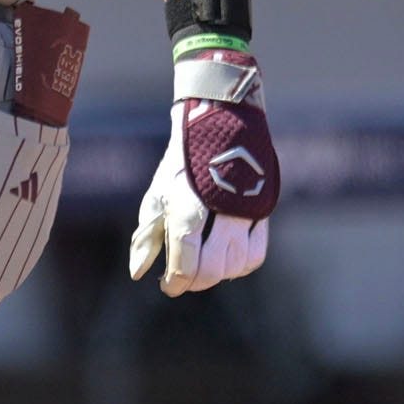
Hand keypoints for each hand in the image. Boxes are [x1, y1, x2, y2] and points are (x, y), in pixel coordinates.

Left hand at [130, 49, 278, 296]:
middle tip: (182, 279)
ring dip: (217, 273)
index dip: (175, 282)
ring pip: (236, 265)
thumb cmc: (183, 160)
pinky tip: (225, 257)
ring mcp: (246, 209)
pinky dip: (240, 264)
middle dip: (194, 281)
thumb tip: (139, 272)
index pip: (186, 263)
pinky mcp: (264, 209)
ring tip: (202, 266)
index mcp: (189, 205)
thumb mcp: (158, 193)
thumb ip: (148, 235)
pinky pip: (256, 253)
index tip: (167, 285)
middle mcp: (220, 210)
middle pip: (212, 269)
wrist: (221, 119)